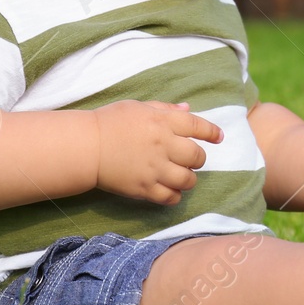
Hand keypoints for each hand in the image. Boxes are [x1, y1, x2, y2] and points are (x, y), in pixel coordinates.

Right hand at [94, 100, 223, 205]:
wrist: (85, 146)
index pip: (198, 126)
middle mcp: (164, 145)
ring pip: (188, 180)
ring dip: (189, 179)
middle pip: (197, 156)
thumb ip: (165, 109)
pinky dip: (175, 196)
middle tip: (190, 159)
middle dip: (198, 158)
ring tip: (181, 176)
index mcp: (163, 122)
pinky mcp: (144, 188)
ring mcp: (155, 169)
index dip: (212, 132)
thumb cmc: (110, 121)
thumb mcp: (139, 107)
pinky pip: (170, 197)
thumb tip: (189, 108)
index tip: (219, 138)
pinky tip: (171, 191)